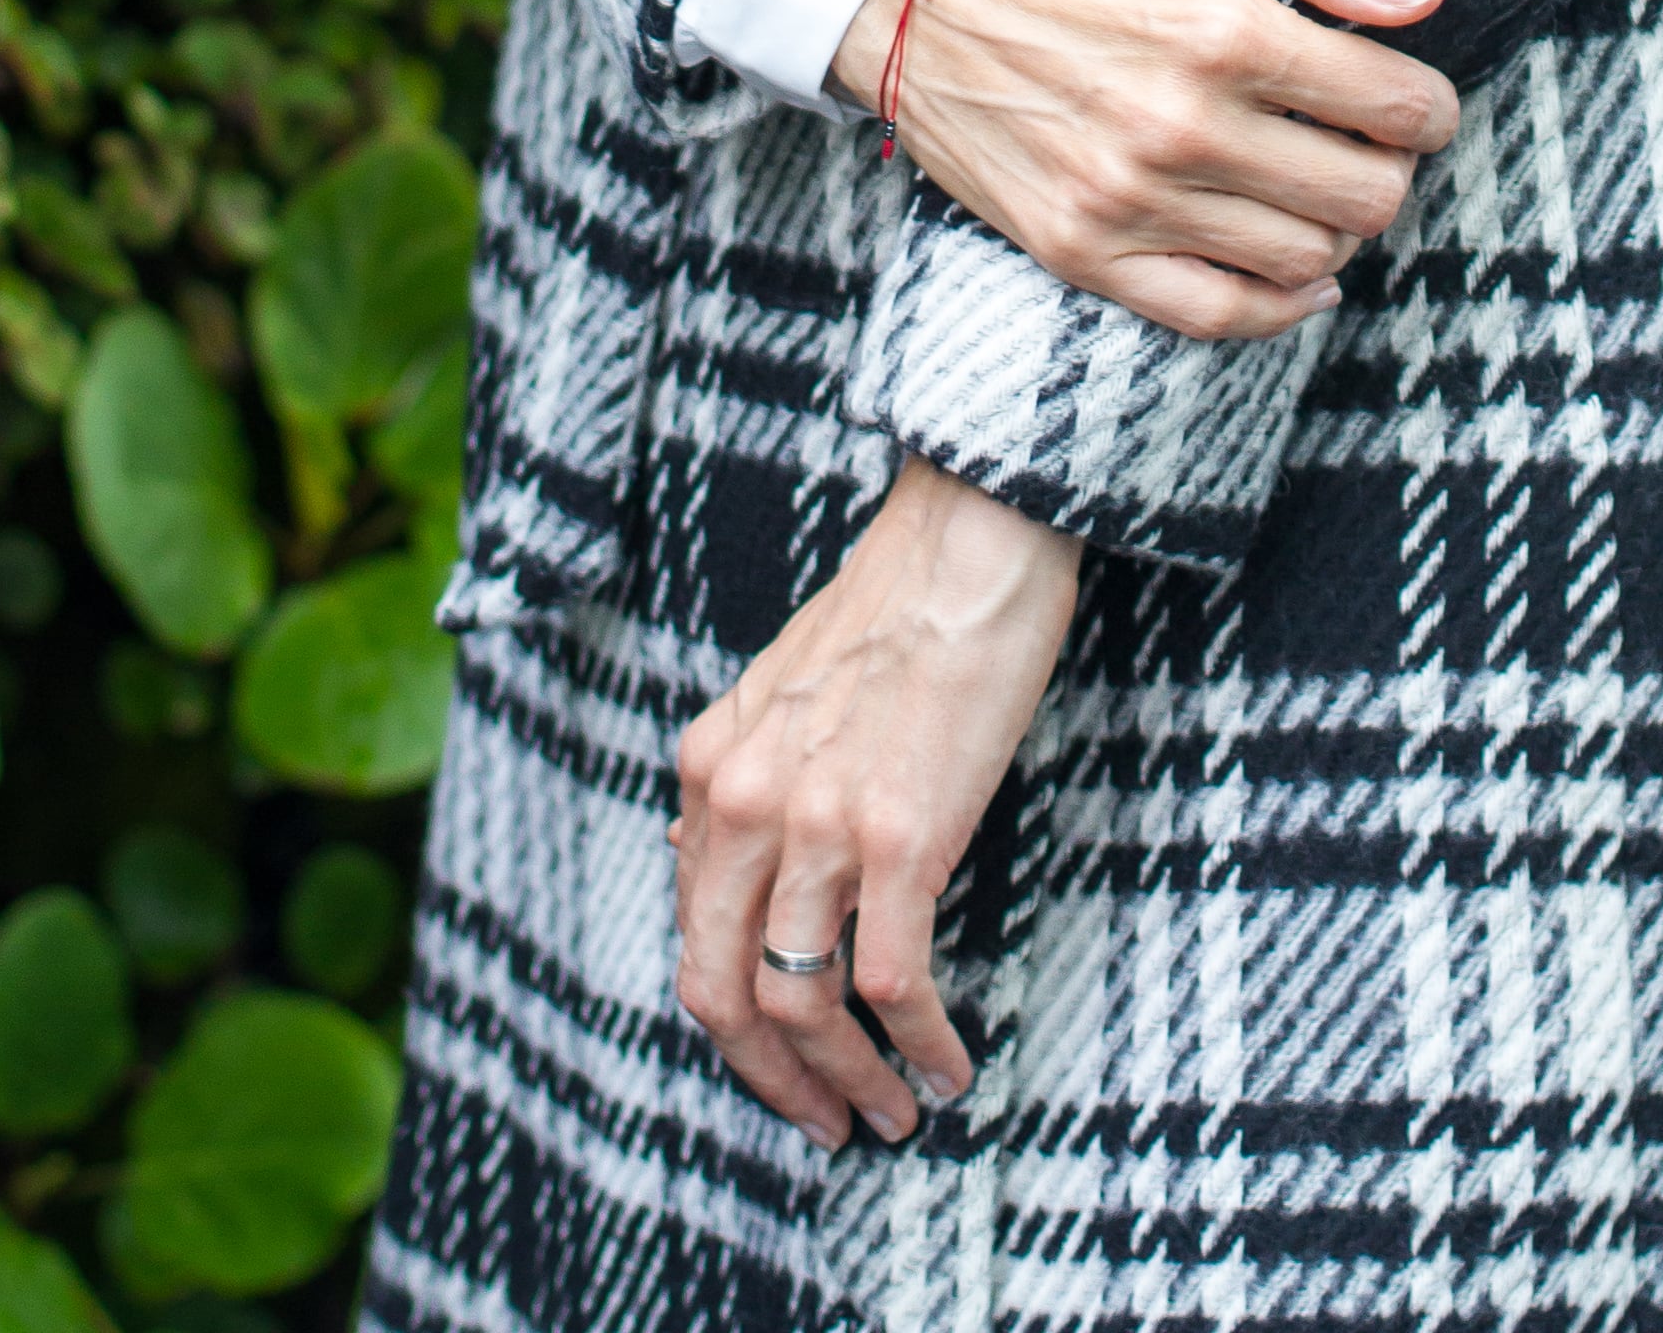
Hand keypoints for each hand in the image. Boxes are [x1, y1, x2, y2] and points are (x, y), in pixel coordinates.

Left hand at [673, 455, 1078, 1150]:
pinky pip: (887, 981)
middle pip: (721, 993)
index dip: (736, 1027)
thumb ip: (739, 780)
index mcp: (708, 769)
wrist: (969, 536)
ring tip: (897, 1111)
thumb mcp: (778, 690)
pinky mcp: (901, 834)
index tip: (784, 1066)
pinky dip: (916, 1043)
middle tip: (829, 1125)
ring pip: (798, 1005)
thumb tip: (697, 867)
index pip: (692, 936)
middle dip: (774, 1082)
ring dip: (849, 1082)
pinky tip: (948, 1064)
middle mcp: (741, 802)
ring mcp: (817, 823)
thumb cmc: (894, 607)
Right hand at [831, 0, 1457, 338]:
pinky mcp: (1083, 251)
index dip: (1430, 108)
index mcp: (1221, 30)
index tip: (1424, 102)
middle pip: (1361, 194)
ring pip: (1303, 259)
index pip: (1389, 105)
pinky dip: (1278, 308)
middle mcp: (1181, 126)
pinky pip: (1214, 314)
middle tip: (1374, 144)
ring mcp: (1129, 200)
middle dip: (1391, 168)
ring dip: (1339, 230)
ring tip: (1323, 187)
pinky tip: (1302, 277)